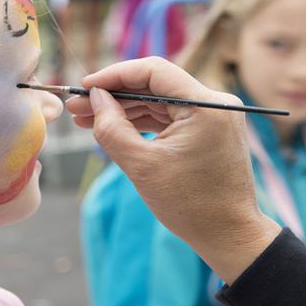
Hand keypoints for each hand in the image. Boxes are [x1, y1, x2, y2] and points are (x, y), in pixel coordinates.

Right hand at [66, 57, 280, 282]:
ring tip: (86, 119)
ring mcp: (214, 116)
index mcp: (206, 105)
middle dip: (114, 95)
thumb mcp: (142, 166)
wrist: (229, 235)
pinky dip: (141, 122)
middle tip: (77, 106)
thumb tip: (96, 99)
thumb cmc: (191, 205)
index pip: (154, 71)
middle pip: (155, 85)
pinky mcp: (208, 129)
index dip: (115, 75)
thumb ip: (113, 128)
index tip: (85, 86)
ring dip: (124, 109)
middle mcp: (215, 103)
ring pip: (159, 101)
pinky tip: (112, 127)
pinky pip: (169, 116)